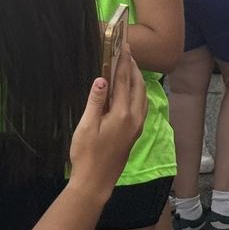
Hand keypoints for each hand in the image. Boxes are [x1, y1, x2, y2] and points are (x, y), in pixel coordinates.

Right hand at [68, 43, 146, 191]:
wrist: (95, 183)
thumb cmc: (86, 155)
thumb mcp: (86, 126)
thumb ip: (95, 101)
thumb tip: (102, 78)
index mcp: (121, 114)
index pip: (123, 81)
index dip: (123, 62)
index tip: (123, 46)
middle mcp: (133, 118)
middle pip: (138, 86)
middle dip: (133, 68)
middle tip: (127, 52)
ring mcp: (136, 127)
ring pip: (143, 96)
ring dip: (138, 80)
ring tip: (130, 67)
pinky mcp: (135, 134)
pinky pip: (142, 106)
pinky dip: (139, 93)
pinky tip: (133, 92)